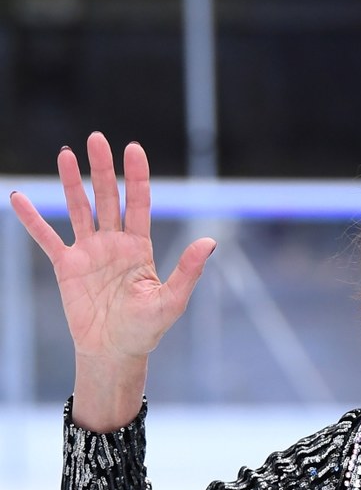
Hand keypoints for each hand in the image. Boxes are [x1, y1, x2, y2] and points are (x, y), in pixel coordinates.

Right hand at [8, 132, 214, 428]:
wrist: (114, 351)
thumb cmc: (147, 328)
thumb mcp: (172, 300)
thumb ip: (188, 270)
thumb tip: (210, 241)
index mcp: (141, 246)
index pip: (140, 202)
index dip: (137, 176)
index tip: (133, 148)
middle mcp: (115, 243)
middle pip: (108, 197)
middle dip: (103, 168)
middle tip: (97, 138)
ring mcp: (89, 252)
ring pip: (79, 208)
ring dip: (71, 182)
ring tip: (66, 154)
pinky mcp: (66, 267)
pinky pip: (46, 238)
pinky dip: (33, 219)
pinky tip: (20, 198)